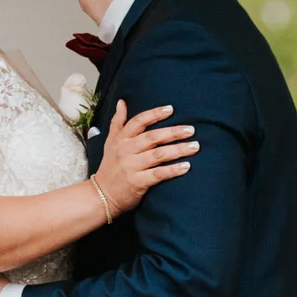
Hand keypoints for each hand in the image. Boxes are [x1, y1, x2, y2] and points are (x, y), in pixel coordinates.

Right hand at [93, 100, 197, 215]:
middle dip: (173, 132)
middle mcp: (126, 150)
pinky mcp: (137, 182)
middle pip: (152, 137)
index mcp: (121, 139)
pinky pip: (158, 174)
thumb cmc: (110, 167)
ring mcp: (131, 166)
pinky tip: (186, 166)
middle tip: (191, 130)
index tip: (171, 109)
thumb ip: (118, 122)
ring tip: (194, 147)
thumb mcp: (110, 142)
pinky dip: (173, 170)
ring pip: (158, 154)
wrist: (101, 194)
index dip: (154, 114)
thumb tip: (122, 102)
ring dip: (178, 150)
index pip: (139, 121)